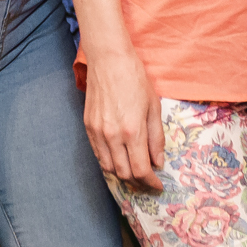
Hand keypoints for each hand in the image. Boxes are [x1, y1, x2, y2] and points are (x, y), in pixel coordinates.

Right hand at [82, 44, 164, 190]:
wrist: (109, 60)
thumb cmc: (135, 79)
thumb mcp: (154, 107)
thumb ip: (156, 138)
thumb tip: (158, 162)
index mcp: (132, 131)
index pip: (141, 170)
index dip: (151, 183)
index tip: (158, 185)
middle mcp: (112, 136)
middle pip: (124, 173)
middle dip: (138, 183)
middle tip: (148, 182)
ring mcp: (97, 133)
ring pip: (109, 168)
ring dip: (123, 175)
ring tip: (135, 174)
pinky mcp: (87, 127)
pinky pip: (98, 155)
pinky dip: (109, 163)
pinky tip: (119, 160)